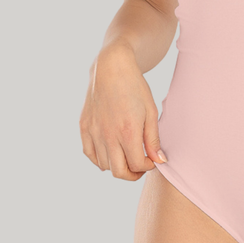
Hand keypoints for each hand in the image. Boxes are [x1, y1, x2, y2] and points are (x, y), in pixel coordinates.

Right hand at [79, 44, 167, 180]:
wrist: (112, 68)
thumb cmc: (135, 88)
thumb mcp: (150, 112)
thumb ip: (153, 139)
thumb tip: (159, 161)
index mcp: (128, 132)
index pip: (137, 165)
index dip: (147, 167)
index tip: (152, 160)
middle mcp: (108, 135)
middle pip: (119, 172)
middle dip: (132, 174)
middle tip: (140, 166)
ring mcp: (94, 131)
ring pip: (104, 165)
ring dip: (117, 165)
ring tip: (127, 155)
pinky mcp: (84, 127)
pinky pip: (90, 154)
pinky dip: (100, 159)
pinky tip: (110, 152)